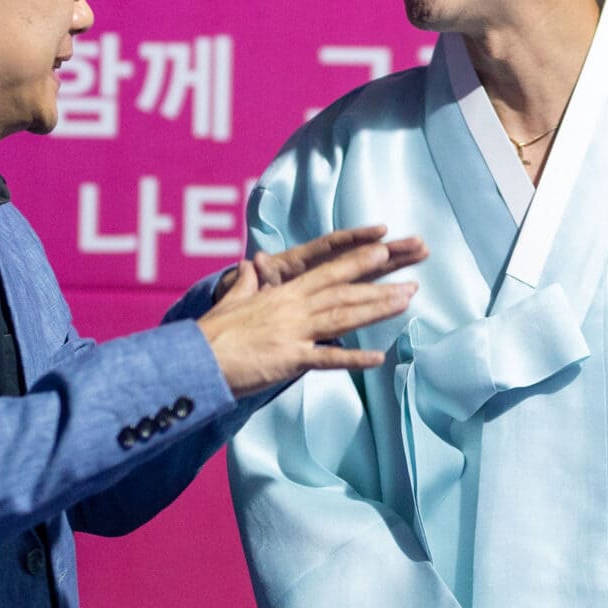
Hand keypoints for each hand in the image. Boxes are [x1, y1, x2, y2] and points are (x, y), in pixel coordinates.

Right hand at [197, 233, 420, 396]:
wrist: (195, 359)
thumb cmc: (211, 334)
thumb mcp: (231, 301)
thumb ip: (245, 284)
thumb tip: (247, 266)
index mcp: (281, 294)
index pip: (326, 273)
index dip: (356, 260)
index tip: (383, 249)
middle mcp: (292, 308)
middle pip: (343, 292)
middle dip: (379, 283)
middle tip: (412, 278)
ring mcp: (293, 332)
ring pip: (343, 316)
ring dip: (377, 309)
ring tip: (406, 301)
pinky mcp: (289, 358)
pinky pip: (327, 359)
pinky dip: (353, 358)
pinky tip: (378, 357)